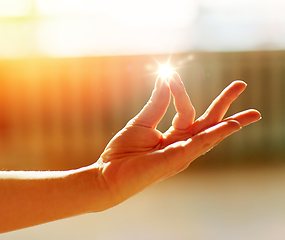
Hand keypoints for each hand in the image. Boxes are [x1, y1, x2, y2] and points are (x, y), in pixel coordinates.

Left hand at [97, 72, 260, 205]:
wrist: (108, 174)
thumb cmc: (122, 152)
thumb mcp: (142, 122)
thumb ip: (157, 103)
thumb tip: (166, 78)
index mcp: (173, 136)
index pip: (187, 110)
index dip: (179, 91)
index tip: (171, 76)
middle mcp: (182, 144)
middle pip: (208, 121)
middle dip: (225, 104)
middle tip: (241, 84)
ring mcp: (182, 153)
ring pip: (211, 133)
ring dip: (231, 121)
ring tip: (253, 113)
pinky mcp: (177, 159)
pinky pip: (200, 143)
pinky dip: (216, 134)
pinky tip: (231, 125)